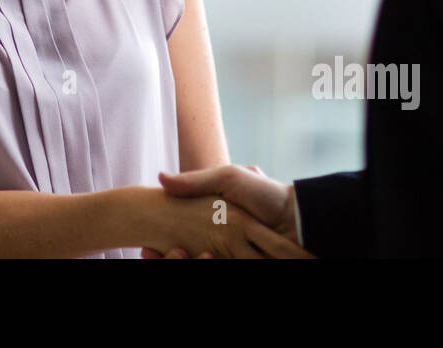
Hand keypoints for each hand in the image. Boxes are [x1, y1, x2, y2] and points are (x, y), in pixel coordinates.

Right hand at [143, 164, 314, 258]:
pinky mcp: (242, 262)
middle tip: (149, 256)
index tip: (145, 251)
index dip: (158, 249)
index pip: (177, 235)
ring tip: (170, 255)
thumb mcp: (228, 178)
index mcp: (211, 221)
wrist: (298, 218)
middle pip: (181, 256)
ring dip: (177, 261)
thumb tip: (160, 178)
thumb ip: (195, 181)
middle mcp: (218, 241)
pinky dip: (196, 261)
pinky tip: (188, 256)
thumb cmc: (264, 194)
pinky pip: (217, 264)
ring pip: (195, 261)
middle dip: (165, 258)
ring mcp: (231, 255)